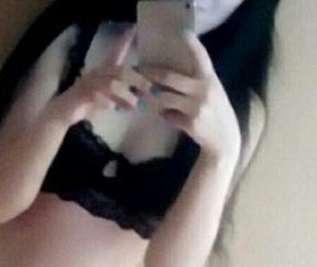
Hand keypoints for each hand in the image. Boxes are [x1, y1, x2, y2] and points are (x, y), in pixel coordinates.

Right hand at [53, 27, 153, 125]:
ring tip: (134, 106)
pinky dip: (106, 103)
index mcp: (102, 72)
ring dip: (125, 95)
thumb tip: (141, 97)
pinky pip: (96, 96)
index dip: (124, 43)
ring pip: (110, 84)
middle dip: (137, 80)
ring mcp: (87, 84)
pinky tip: (112, 108)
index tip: (133, 30)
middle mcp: (95, 74)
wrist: (62, 113)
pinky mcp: (80, 96)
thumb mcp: (108, 98)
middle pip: (119, 71)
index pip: (115, 55)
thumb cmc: (86, 105)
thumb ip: (122, 96)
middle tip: (150, 90)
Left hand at [138, 30, 241, 161]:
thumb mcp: (212, 91)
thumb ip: (196, 81)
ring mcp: (196, 107)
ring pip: (164, 97)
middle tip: (137, 70)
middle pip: (169, 77)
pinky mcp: (190, 123)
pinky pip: (168, 116)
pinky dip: (164, 115)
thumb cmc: (215, 111)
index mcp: (209, 79)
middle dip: (150, 73)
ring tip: (140, 92)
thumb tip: (170, 76)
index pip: (201, 57)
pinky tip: (163, 115)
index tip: (182, 33)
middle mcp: (203, 90)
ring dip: (150, 96)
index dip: (192, 44)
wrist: (224, 138)